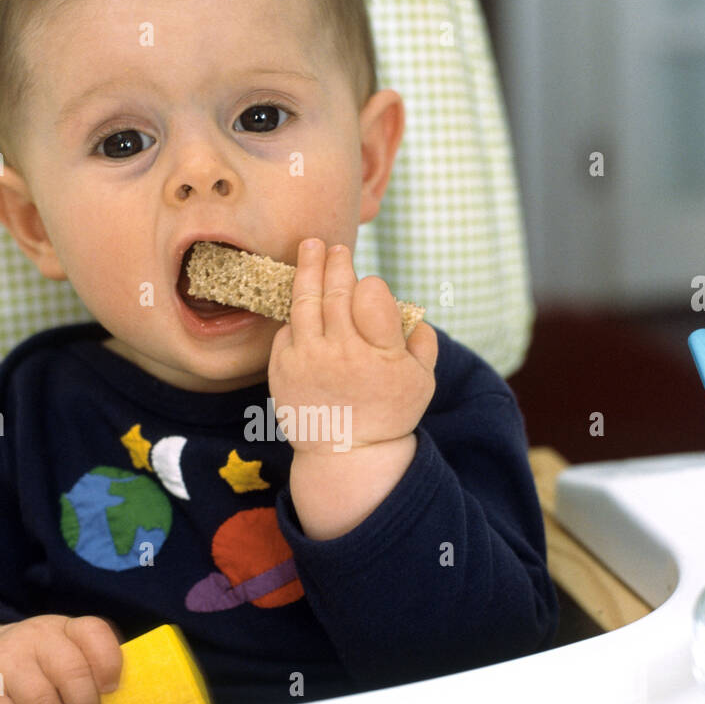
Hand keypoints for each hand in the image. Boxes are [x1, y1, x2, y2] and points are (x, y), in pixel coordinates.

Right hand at [0, 615, 124, 703]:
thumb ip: (92, 673)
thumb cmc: (38, 669)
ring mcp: (6, 661)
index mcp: (64, 628)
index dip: (109, 662)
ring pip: (43, 703)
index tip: (113, 691)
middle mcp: (35, 636)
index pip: (93, 632)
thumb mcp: (63, 655)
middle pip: (71, 673)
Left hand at [267, 239, 436, 455]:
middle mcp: (341, 353)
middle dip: (337, 263)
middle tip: (336, 248)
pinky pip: (287, 329)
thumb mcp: (423, 382)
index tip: (370, 287)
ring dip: (308, 269)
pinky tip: (303, 303)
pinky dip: (296, 314)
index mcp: (380, 355)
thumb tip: (411, 310)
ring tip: (310, 248)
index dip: (371, 286)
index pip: (372, 296)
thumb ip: (422, 342)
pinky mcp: (282, 369)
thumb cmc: (387, 413)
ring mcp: (307, 360)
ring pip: (305, 301)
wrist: (344, 455)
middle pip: (337, 291)